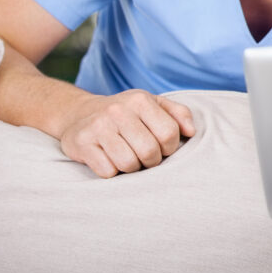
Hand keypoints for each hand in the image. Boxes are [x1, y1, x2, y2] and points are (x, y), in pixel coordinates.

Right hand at [57, 89, 196, 177]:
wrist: (80, 115)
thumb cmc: (126, 114)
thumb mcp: (154, 105)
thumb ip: (179, 114)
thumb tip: (192, 132)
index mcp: (140, 100)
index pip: (169, 134)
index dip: (170, 147)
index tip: (162, 147)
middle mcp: (118, 110)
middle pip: (149, 152)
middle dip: (152, 161)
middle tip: (145, 157)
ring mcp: (98, 127)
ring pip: (128, 164)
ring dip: (132, 168)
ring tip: (128, 157)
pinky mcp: (82, 143)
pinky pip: (108, 172)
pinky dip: (112, 172)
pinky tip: (109, 159)